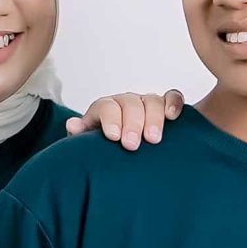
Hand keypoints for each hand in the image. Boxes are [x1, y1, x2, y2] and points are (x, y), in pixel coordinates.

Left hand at [66, 89, 185, 149]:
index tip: (114, 137)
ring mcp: (146, 103)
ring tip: (153, 139)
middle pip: (130, 104)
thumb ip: (81, 135)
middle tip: (132, 145)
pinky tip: (173, 116)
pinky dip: (174, 104)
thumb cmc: (105, 148)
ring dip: (154, 118)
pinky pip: (172, 97)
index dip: (110, 120)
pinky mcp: (165, 107)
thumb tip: (72, 125)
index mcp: (105, 109)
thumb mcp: (89, 144)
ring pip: (152, 101)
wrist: (121, 150)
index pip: (107, 107)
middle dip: (132, 124)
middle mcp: (126, 103)